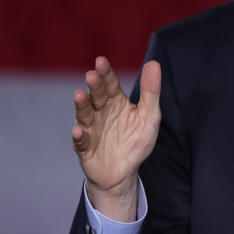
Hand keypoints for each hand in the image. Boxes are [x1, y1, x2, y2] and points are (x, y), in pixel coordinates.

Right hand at [71, 57, 161, 221]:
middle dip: (94, 86)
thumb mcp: (149, 116)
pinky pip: (81, 141)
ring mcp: (91, 129)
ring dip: (82, 105)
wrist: (124, 172)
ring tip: (80, 94)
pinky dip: (80, 136)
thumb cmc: (136, 141)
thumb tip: (154, 63)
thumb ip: (151, 91)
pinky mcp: (85, 148)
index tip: (101, 61)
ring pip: (84, 114)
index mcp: (116, 102)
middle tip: (92, 75)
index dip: (106, 73)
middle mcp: (101, 112)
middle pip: (97, 96)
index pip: (110, 84)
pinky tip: (80, 130)